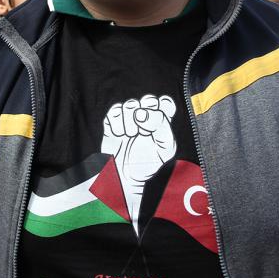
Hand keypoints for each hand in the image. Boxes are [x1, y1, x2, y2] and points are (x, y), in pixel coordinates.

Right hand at [101, 94, 176, 228]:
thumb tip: (142, 113)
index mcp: (161, 122)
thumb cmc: (148, 164)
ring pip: (130, 104)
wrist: (125, 177)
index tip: (159, 122)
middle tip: (144, 130)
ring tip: (131, 136)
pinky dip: (117, 124)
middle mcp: (146, 116)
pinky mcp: (113, 121)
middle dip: (146, 114)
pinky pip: (115, 111)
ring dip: (130, 121)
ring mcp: (129, 118)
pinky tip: (119, 135)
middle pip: (148, 99)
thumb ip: (161, 126)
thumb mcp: (164, 148)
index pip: (165, 103)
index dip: (162, 108)